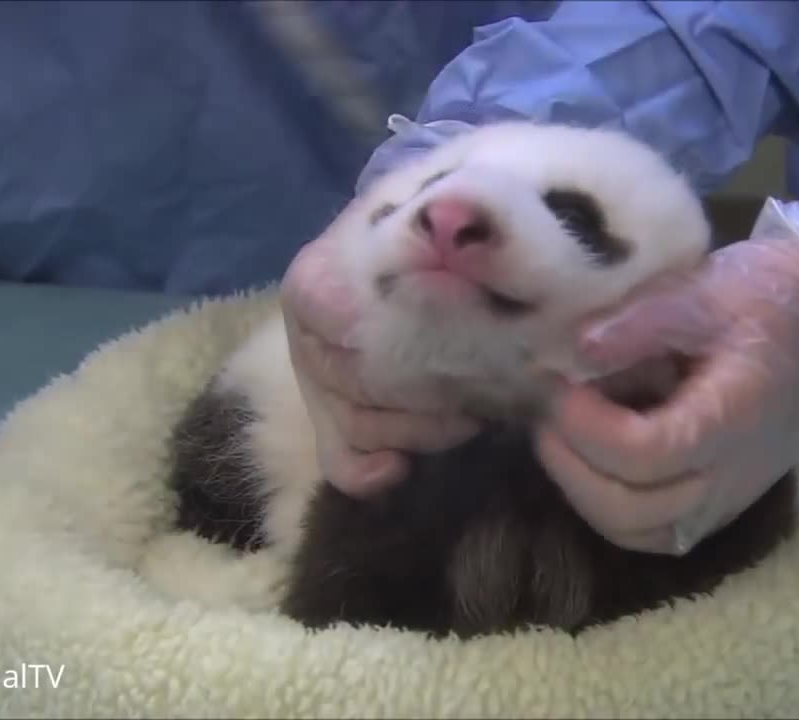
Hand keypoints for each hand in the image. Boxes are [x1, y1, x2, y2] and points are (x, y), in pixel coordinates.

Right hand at [281, 226, 480, 497]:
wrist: (416, 246)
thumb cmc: (427, 233)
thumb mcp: (435, 213)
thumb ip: (446, 227)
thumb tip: (467, 232)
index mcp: (317, 279)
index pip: (342, 317)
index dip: (408, 328)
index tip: (469, 321)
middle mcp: (307, 336)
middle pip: (359, 382)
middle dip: (432, 390)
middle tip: (491, 381)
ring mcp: (318, 384)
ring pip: (359, 426)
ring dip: (424, 429)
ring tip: (474, 413)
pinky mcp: (332, 422)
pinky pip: (337, 462)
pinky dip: (367, 473)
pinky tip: (399, 469)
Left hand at [534, 199, 798, 554]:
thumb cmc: (765, 301)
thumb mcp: (706, 288)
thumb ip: (641, 318)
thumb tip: (576, 348)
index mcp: (735, 415)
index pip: (647, 453)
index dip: (587, 425)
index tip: (557, 382)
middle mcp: (731, 473)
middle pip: (632, 508)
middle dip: (570, 463)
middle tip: (546, 407)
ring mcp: (724, 499)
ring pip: (635, 531)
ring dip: (581, 489)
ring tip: (560, 431)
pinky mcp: (713, 507)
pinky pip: (650, 531)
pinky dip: (605, 505)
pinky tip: (587, 457)